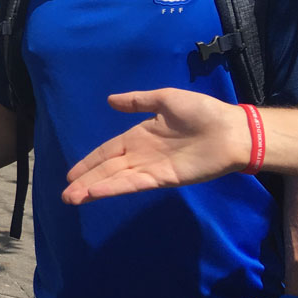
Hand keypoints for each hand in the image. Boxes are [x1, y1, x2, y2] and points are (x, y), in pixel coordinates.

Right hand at [63, 90, 247, 204]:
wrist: (231, 129)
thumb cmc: (202, 112)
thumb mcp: (165, 99)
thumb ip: (137, 101)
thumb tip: (110, 100)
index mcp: (139, 137)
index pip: (107, 152)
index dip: (89, 162)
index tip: (70, 174)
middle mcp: (141, 156)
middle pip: (107, 170)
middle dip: (85, 181)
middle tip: (65, 196)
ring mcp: (151, 168)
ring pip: (115, 180)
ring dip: (94, 189)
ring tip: (73, 199)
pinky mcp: (163, 178)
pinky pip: (134, 183)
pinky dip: (114, 188)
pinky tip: (97, 192)